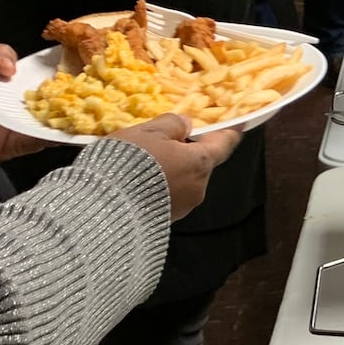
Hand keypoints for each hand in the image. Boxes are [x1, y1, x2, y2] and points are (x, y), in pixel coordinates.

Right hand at [115, 114, 240, 221]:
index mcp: (201, 163)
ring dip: (173, 169)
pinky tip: (140, 182)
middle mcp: (199, 187)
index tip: (237, 124)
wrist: (106, 207)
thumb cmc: (131, 162)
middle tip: (162, 141)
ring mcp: (184, 207)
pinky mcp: (169, 220)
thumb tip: (187, 124)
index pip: (224, 144)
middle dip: (187, 152)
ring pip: (185, 180)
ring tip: (145, 163)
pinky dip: (162, 185)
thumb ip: (172, 124)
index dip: (229, 132)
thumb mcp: (149, 132)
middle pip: (201, 164)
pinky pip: (170, 195)